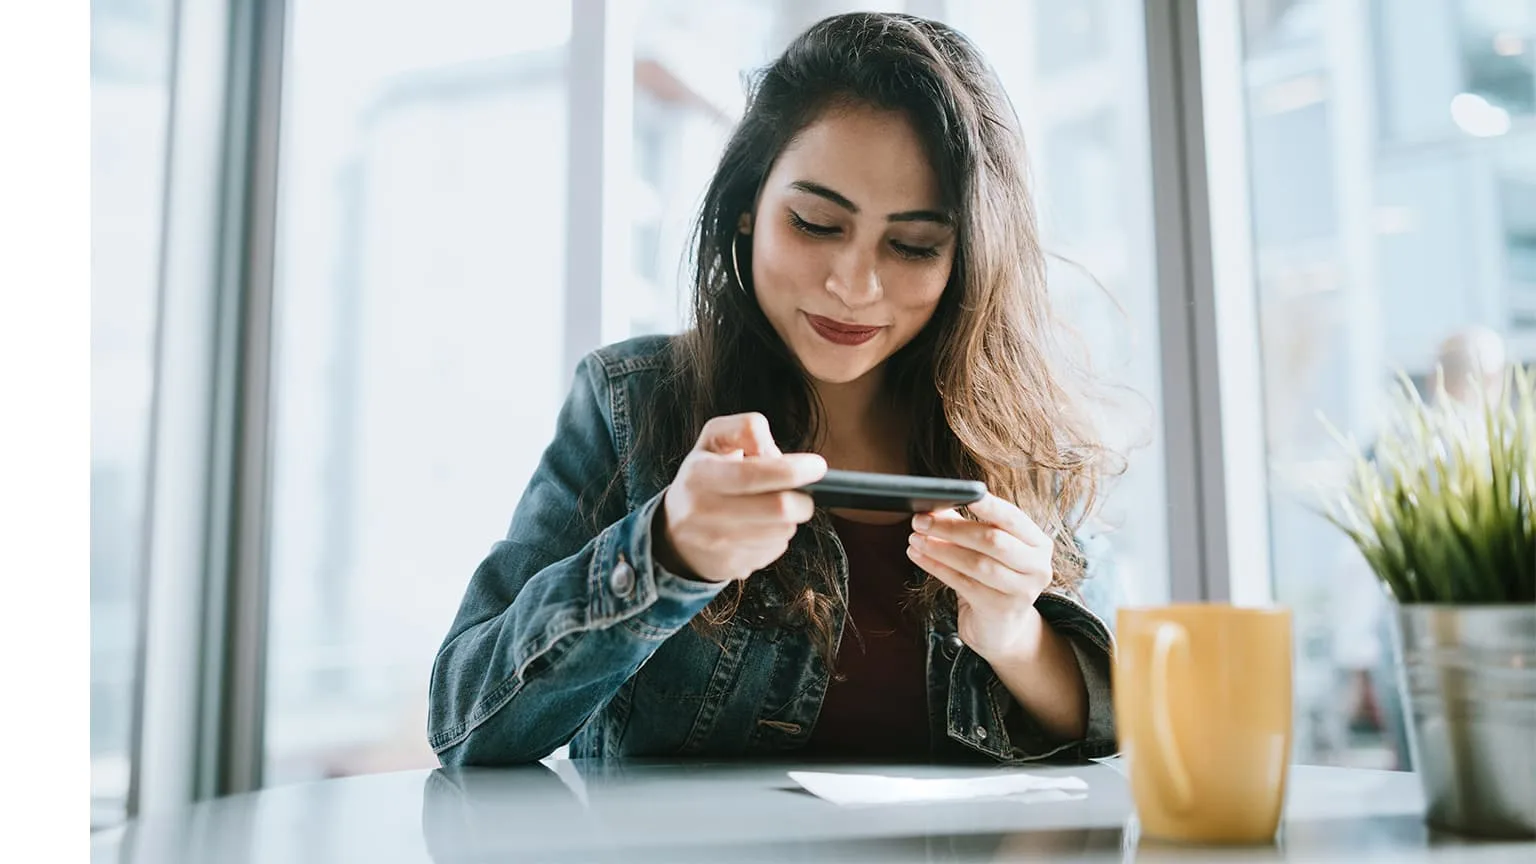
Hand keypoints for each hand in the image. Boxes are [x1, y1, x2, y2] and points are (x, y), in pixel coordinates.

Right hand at [656, 412, 826, 582]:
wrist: (673, 532)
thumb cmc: (703, 478)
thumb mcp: (715, 440)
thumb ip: (746, 429)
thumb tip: (774, 455)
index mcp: (699, 475)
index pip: (752, 475)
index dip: (791, 471)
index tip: (817, 466)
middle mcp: (703, 512)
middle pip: (777, 510)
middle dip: (802, 499)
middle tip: (803, 492)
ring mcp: (715, 544)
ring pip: (781, 532)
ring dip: (789, 519)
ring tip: (773, 508)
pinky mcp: (730, 566)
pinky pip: (774, 550)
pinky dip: (777, 537)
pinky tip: (761, 527)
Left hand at [906, 494, 1053, 663]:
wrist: (1001, 628)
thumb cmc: (992, 579)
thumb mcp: (986, 550)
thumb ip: (965, 525)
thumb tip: (935, 504)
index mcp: (1038, 543)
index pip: (1012, 518)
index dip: (989, 505)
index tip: (964, 493)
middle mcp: (1037, 566)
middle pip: (992, 540)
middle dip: (952, 528)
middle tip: (920, 520)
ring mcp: (1022, 591)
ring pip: (976, 563)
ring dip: (940, 548)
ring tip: (915, 539)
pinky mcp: (1001, 609)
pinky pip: (963, 583)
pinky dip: (937, 567)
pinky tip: (919, 557)